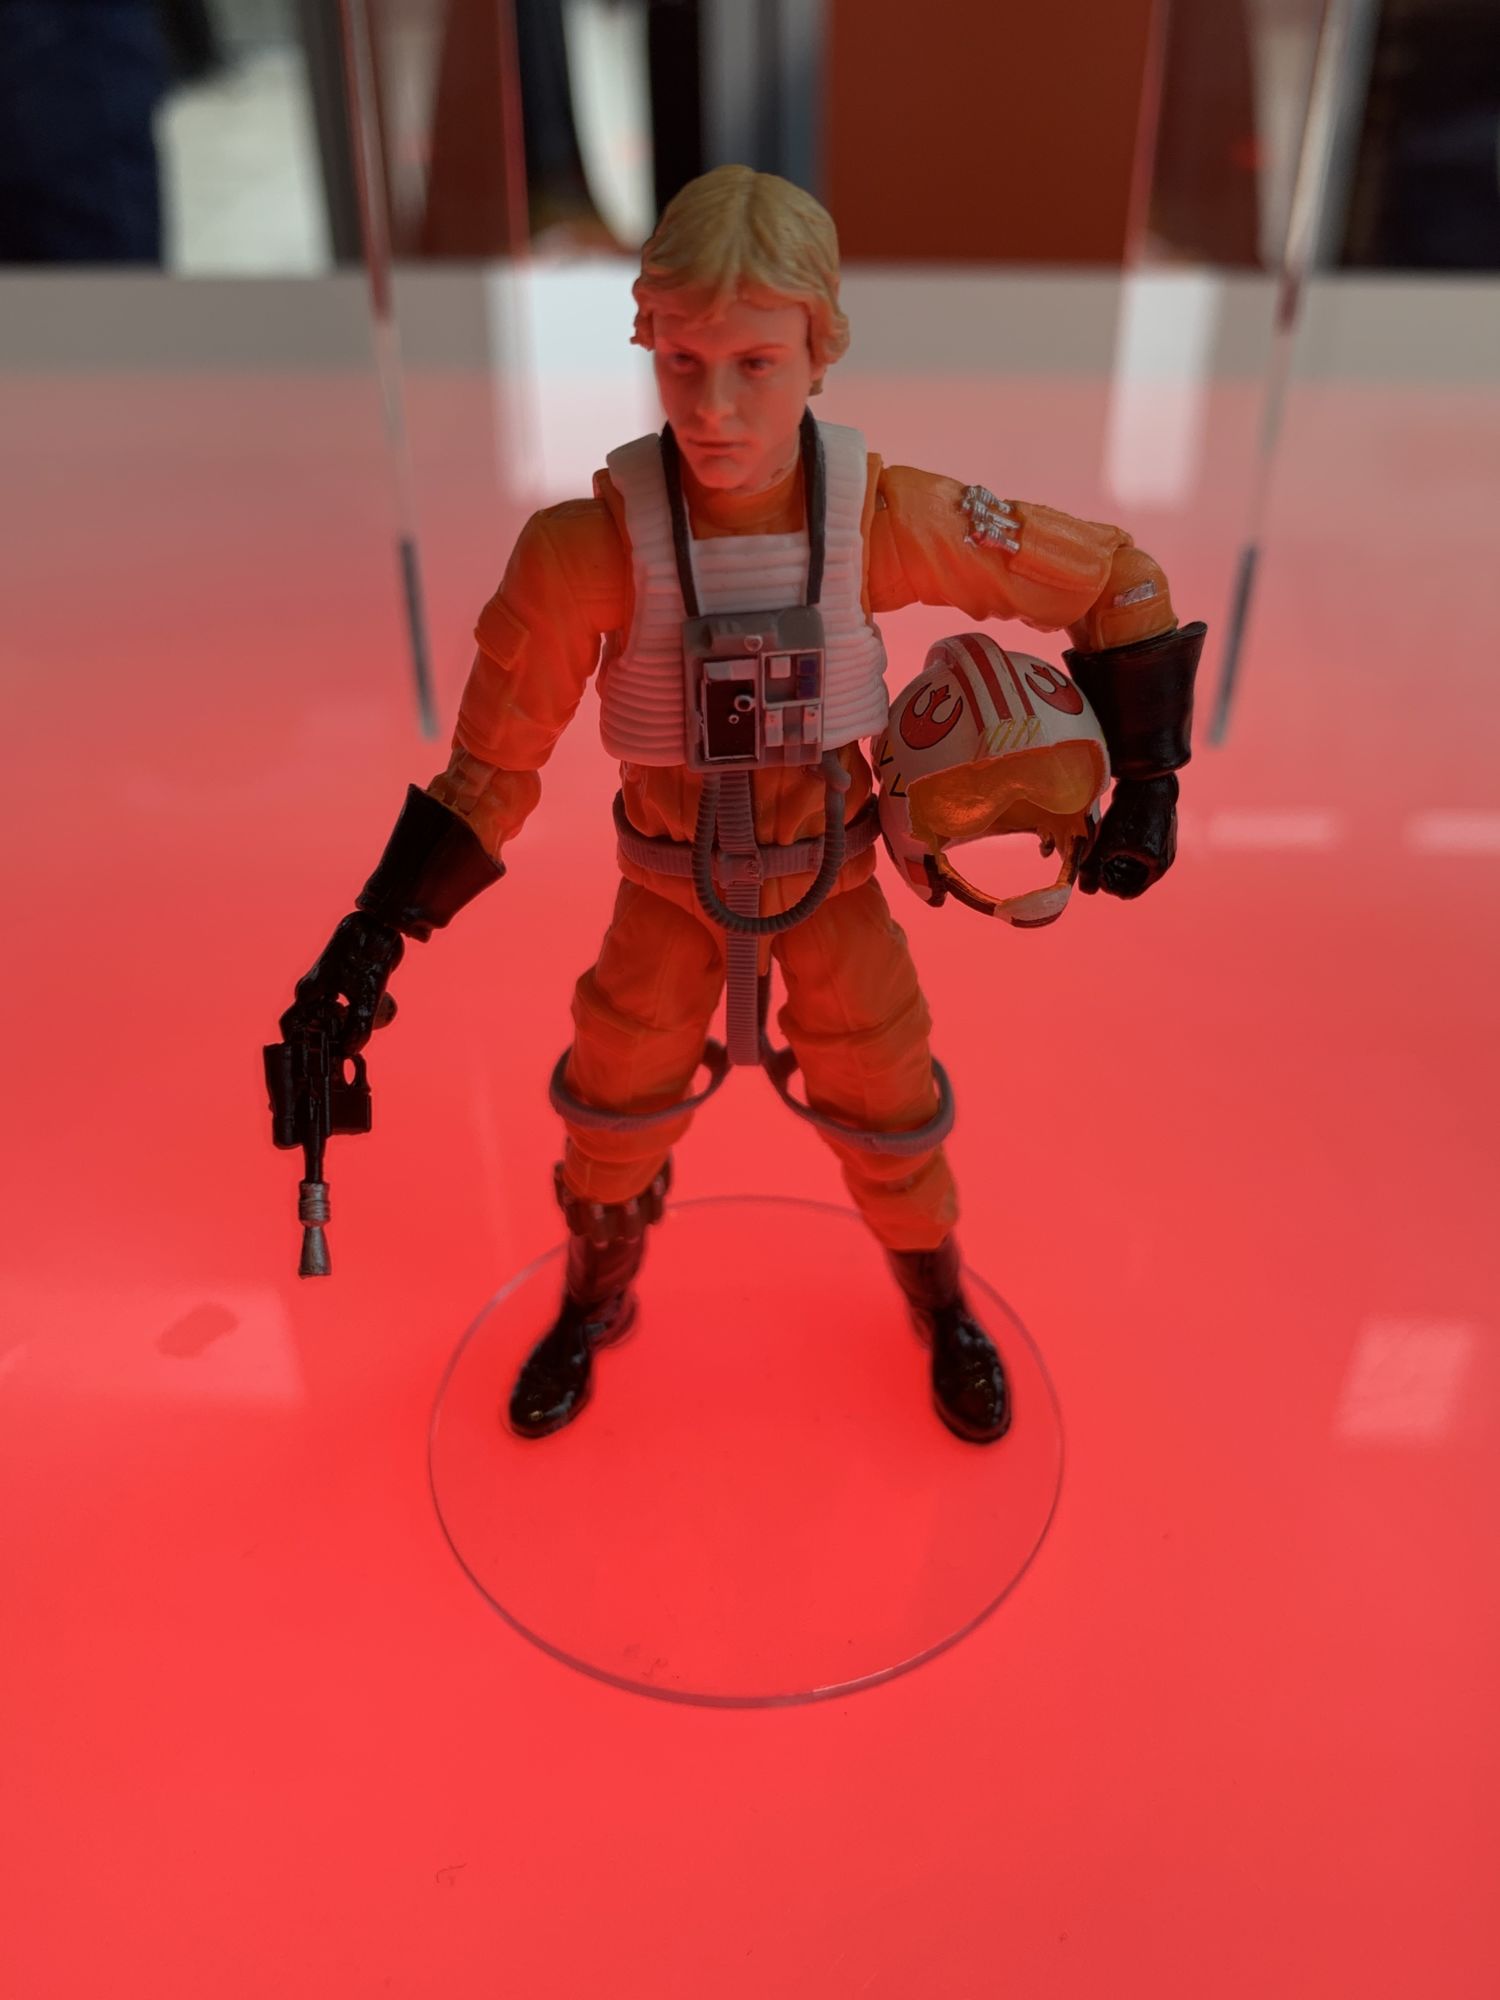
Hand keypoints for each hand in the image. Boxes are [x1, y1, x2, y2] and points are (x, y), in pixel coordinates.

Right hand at [279, 912, 404, 1054]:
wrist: (380, 927)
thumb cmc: (367, 955)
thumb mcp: (365, 995)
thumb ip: (358, 1026)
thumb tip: (348, 1052)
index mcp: (309, 991)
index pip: (291, 1026)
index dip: (300, 1046)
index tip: (315, 1063)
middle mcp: (314, 990)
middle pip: (311, 1025)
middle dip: (323, 1043)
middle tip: (340, 1060)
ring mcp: (328, 988)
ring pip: (328, 1018)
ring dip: (339, 1033)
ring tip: (353, 1048)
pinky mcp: (343, 985)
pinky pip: (342, 1010)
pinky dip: (349, 1021)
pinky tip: (365, 1030)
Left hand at [1078, 773, 1178, 899]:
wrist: (1148, 778)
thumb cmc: (1130, 810)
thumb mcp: (1107, 841)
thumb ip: (1093, 867)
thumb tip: (1085, 891)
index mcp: (1157, 866)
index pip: (1127, 891)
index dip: (1106, 885)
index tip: (1092, 871)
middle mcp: (1164, 859)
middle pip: (1129, 879)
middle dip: (1109, 872)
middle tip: (1091, 859)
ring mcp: (1163, 846)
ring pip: (1132, 864)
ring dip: (1114, 861)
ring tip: (1098, 847)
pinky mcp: (1158, 833)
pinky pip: (1138, 851)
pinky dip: (1122, 849)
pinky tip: (1107, 837)